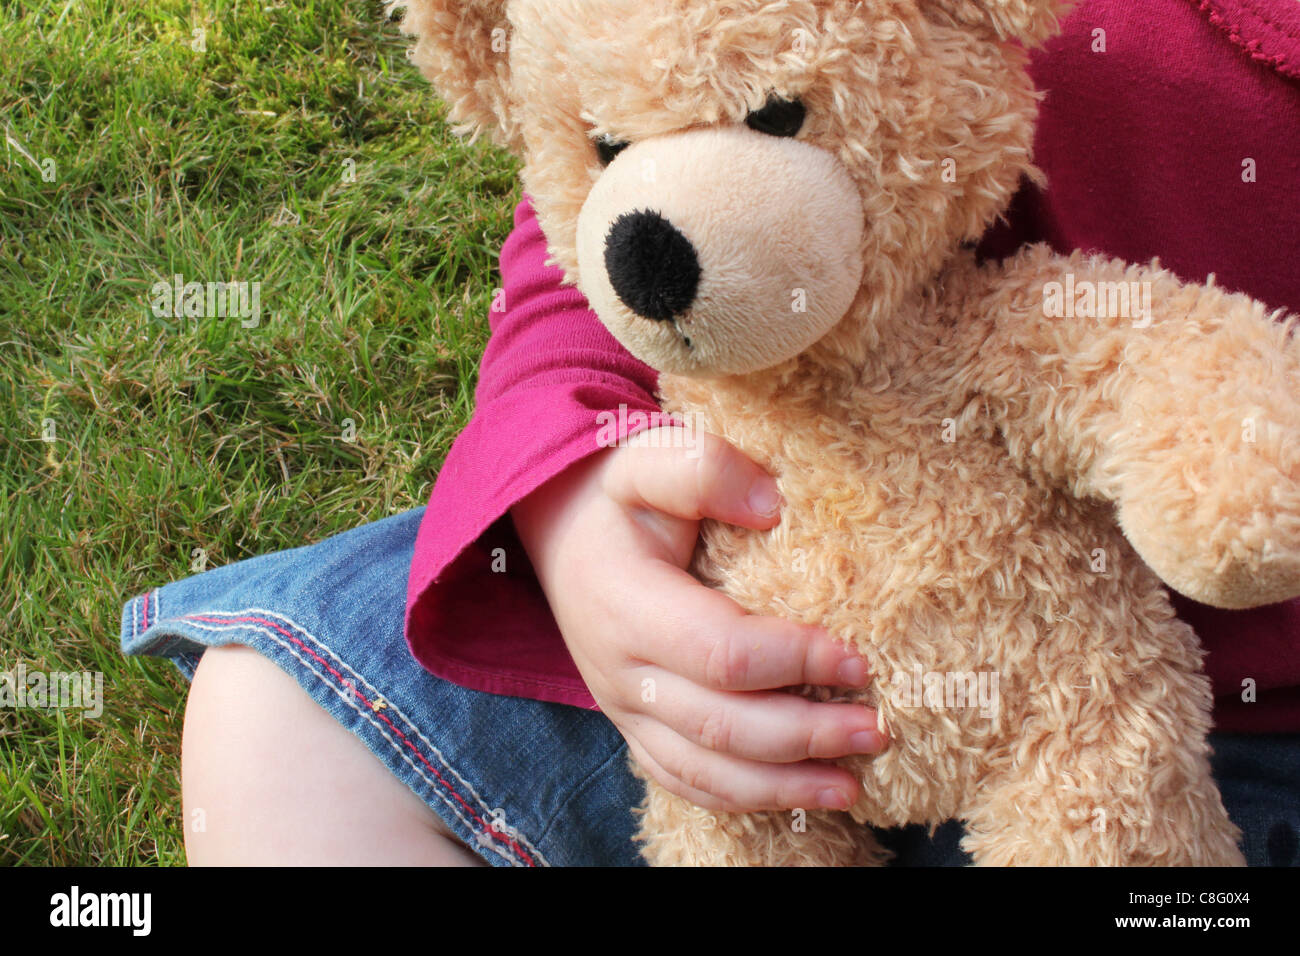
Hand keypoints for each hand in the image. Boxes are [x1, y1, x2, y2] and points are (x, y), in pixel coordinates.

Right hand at [512, 426, 884, 812]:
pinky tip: (798, 796)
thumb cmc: (617, 496)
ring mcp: (623, 708)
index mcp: (625, 603)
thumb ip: (705, 469)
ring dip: (781, 786)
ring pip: (703, 771)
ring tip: (852, 784)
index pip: (719, 651)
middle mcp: (619, 669)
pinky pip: (685, 781)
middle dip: (804, 734)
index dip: (792, 660)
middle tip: (876, 728)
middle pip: (720, 725)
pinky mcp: (634, 727)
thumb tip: (773, 506)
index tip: (857, 658)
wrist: (561, 531)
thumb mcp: (651, 457)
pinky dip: (743, 798)